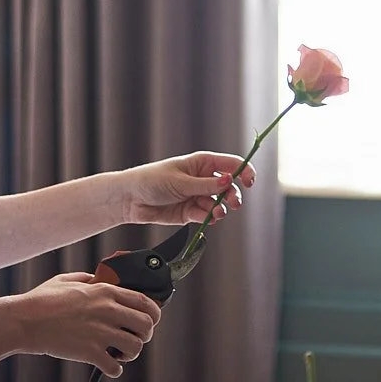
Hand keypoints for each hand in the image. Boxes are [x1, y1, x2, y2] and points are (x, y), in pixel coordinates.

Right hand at [0, 273, 162, 376]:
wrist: (24, 321)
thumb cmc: (41, 300)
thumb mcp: (66, 280)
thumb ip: (87, 279)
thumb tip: (98, 281)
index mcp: (105, 291)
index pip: (145, 302)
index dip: (154, 314)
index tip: (150, 321)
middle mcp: (107, 310)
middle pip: (147, 326)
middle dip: (144, 335)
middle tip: (134, 339)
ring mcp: (100, 332)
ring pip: (136, 347)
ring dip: (131, 353)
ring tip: (120, 354)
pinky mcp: (90, 352)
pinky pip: (116, 367)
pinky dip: (114, 370)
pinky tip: (107, 366)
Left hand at [116, 152, 254, 227]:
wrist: (131, 199)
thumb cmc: (152, 181)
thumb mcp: (180, 182)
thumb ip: (205, 184)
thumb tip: (229, 181)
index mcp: (202, 163)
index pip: (231, 164)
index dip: (244, 171)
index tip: (250, 182)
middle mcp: (203, 179)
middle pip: (229, 186)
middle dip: (233, 195)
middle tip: (233, 203)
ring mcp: (198, 196)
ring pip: (219, 203)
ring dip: (221, 209)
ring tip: (216, 213)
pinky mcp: (191, 212)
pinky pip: (207, 215)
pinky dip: (208, 218)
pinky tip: (205, 218)